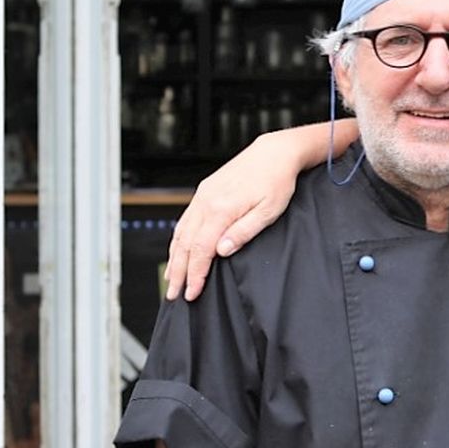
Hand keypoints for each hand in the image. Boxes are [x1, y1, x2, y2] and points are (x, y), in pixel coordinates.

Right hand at [165, 130, 304, 300]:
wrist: (274, 153)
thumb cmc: (277, 181)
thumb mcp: (268, 211)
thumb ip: (244, 232)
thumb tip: (221, 251)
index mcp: (221, 208)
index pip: (202, 249)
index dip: (196, 273)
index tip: (193, 293)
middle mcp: (206, 201)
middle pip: (186, 244)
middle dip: (179, 272)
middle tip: (175, 294)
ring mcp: (203, 195)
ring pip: (181, 232)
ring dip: (175, 257)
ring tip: (172, 278)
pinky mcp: (205, 191)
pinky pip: (185, 220)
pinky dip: (178, 239)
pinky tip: (178, 250)